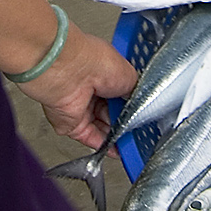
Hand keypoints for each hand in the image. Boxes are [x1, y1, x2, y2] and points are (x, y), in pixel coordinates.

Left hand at [18, 25, 137, 148]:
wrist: (71, 71)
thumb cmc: (94, 61)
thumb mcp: (130, 74)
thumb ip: (135, 92)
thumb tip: (139, 102)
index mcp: (103, 72)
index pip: (119, 94)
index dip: (130, 105)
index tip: (140, 115)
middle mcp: (89, 89)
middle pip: (111, 113)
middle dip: (125, 121)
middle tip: (137, 128)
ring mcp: (80, 107)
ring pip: (102, 128)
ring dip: (117, 135)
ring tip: (131, 140)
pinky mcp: (71, 124)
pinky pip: (90, 139)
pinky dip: (105, 146)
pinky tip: (118, 149)